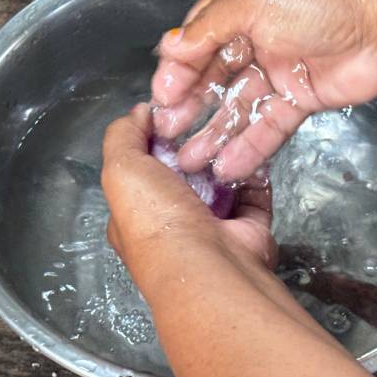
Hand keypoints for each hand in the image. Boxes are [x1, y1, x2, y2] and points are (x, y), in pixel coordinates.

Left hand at [101, 103, 277, 271]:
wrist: (208, 264)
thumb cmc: (156, 219)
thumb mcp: (121, 168)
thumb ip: (123, 136)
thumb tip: (139, 113)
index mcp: (136, 214)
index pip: (142, 170)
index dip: (152, 140)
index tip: (168, 114)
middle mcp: (174, 223)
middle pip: (185, 175)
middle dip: (194, 148)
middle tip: (205, 118)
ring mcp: (213, 228)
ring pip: (222, 183)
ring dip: (226, 157)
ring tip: (232, 128)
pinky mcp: (248, 229)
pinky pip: (254, 194)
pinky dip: (255, 174)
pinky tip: (255, 150)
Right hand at [150, 0, 376, 180]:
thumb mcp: (255, 0)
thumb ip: (209, 27)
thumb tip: (170, 47)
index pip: (199, 34)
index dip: (179, 66)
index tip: (162, 95)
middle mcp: (258, 30)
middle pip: (215, 72)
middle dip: (191, 103)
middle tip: (169, 132)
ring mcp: (280, 65)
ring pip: (239, 103)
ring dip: (215, 132)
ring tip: (191, 160)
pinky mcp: (301, 96)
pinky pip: (269, 124)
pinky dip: (250, 146)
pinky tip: (228, 166)